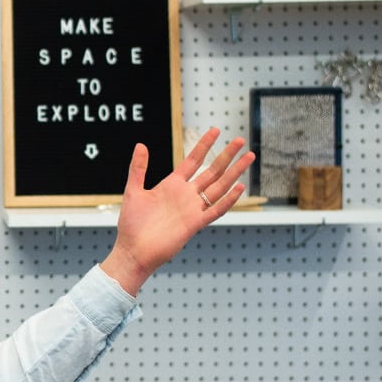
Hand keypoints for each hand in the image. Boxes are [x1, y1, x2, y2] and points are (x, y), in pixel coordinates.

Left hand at [100, 128, 253, 295]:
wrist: (133, 250)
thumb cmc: (132, 224)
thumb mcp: (134, 191)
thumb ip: (138, 169)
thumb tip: (140, 145)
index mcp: (172, 185)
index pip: (193, 160)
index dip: (204, 145)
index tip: (216, 130)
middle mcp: (186, 195)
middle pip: (212, 171)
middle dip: (227, 155)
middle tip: (241, 140)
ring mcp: (192, 209)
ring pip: (219, 187)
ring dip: (234, 172)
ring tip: (249, 157)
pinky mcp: (194, 224)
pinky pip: (215, 210)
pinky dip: (228, 200)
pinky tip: (239, 187)